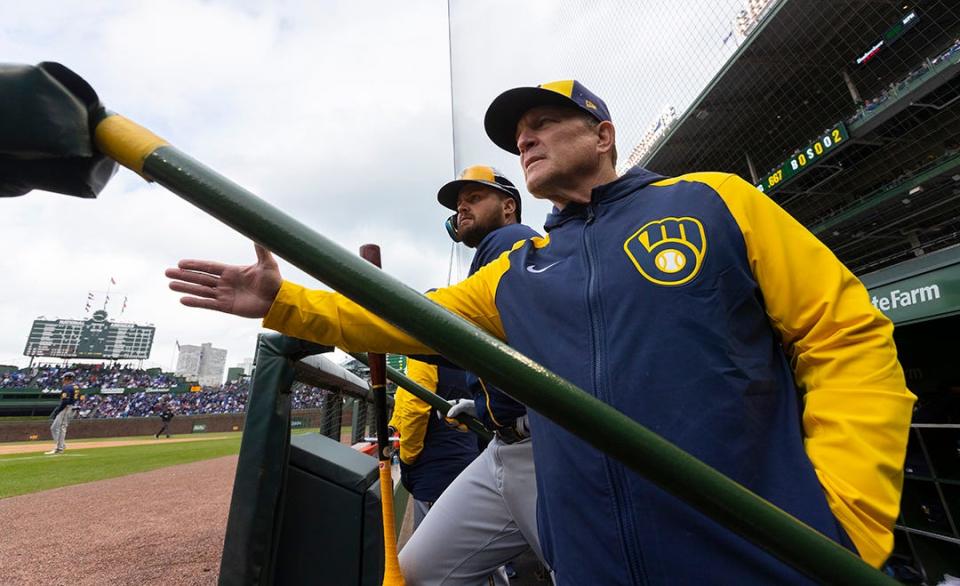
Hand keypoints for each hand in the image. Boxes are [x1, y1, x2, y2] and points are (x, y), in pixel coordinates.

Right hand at [165, 244, 281, 317]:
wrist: (279, 300)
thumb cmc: (275, 282)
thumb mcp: (268, 263)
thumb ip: (261, 250)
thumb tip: (259, 232)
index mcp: (232, 271)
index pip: (209, 267)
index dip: (195, 265)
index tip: (180, 263)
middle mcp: (226, 283)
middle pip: (201, 278)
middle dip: (184, 275)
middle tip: (167, 272)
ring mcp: (225, 295)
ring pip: (201, 291)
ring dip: (186, 287)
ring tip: (170, 284)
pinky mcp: (227, 307)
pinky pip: (208, 304)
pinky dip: (196, 302)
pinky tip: (182, 300)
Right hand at [438, 399, 475, 431]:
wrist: (485, 413)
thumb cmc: (475, 406)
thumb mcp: (465, 405)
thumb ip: (456, 409)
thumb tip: (448, 415)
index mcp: (455, 404)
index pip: (444, 407)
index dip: (441, 412)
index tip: (440, 417)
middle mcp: (456, 411)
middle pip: (447, 418)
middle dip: (450, 421)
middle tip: (456, 422)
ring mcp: (460, 418)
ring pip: (452, 424)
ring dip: (457, 426)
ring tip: (463, 425)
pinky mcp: (464, 424)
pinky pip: (459, 428)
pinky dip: (462, 429)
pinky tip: (466, 427)